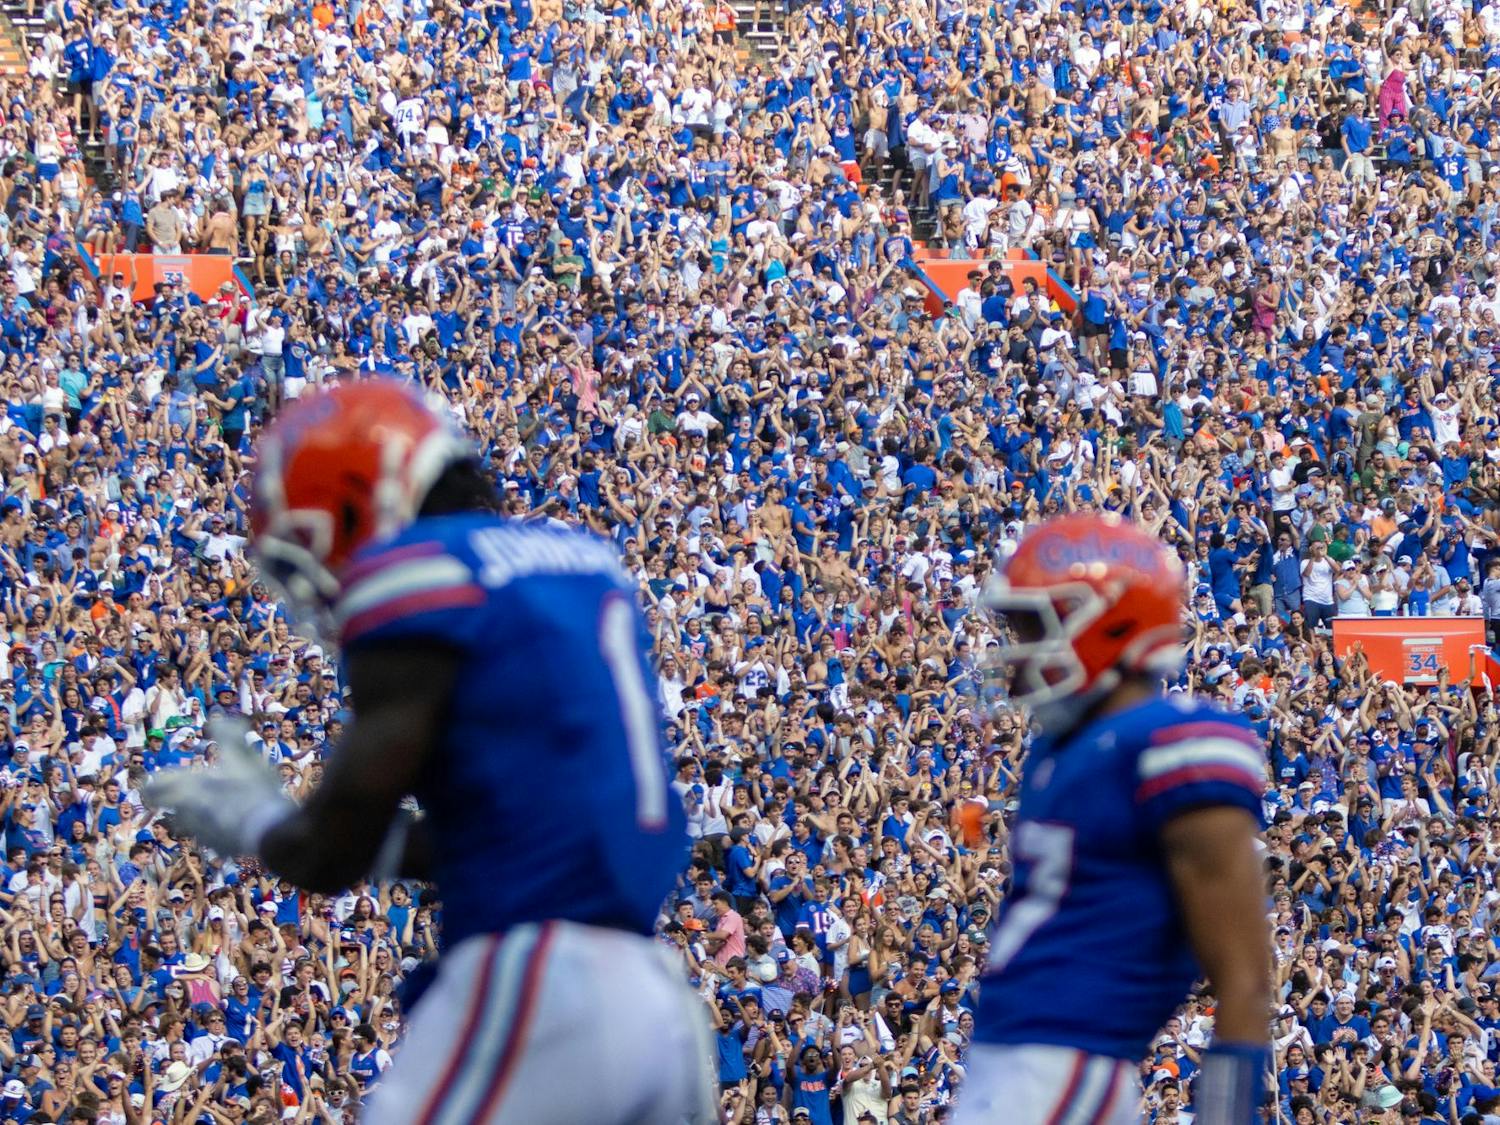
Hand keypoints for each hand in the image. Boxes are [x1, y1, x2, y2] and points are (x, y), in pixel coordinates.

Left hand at [143, 717, 292, 857]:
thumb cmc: (252, 789)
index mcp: (187, 788)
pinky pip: (212, 838)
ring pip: (189, 823)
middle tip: (186, 796)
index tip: (153, 785)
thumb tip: (218, 718)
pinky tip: (236, 825)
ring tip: (218, 808)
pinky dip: (219, 830)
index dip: (151, 786)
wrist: (267, 830)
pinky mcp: (217, 848)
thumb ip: (228, 734)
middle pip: (170, 808)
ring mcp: (201, 833)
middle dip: (175, 801)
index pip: (153, 788)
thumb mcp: (242, 756)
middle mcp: (186, 812)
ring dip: (198, 815)